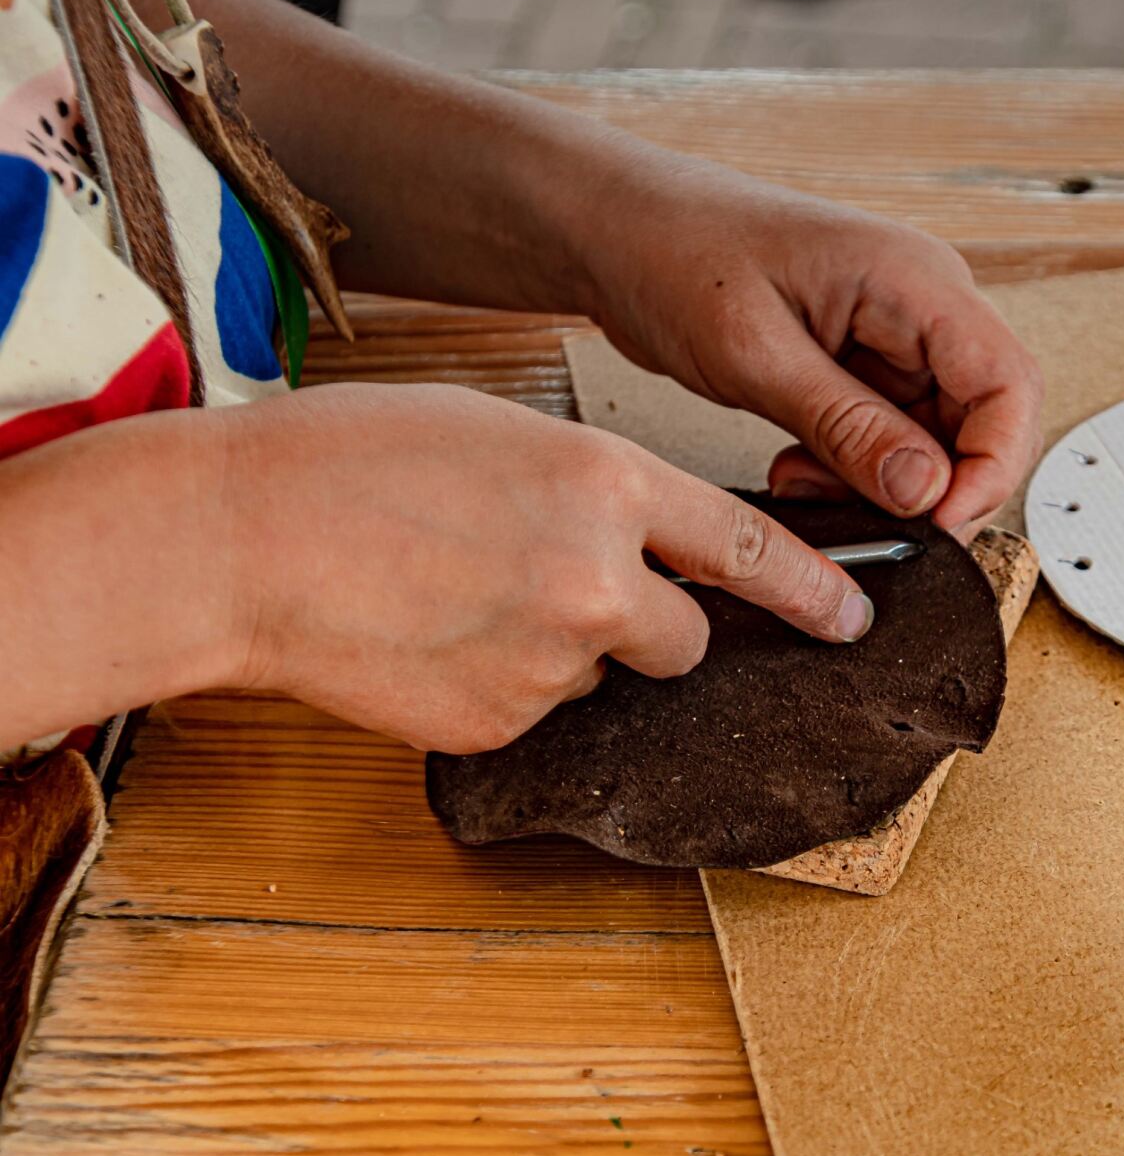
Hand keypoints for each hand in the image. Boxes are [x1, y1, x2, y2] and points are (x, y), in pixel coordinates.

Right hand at [214, 384, 874, 752]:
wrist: (238, 538)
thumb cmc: (351, 459)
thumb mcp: (502, 432)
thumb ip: (594, 489)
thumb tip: (646, 539)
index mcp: (606, 482)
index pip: (748, 549)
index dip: (814, 589)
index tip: (853, 616)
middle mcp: (598, 578)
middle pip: (690, 638)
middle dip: (656, 627)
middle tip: (575, 593)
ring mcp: (550, 660)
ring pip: (605, 673)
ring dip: (568, 650)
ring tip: (468, 599)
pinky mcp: (500, 723)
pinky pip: (537, 708)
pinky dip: (503, 683)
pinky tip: (436, 639)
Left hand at [580, 156, 1043, 537]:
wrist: (617, 227)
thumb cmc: (674, 252)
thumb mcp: (754, 352)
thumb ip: (847, 425)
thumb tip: (927, 491)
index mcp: (913, 278)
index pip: (1009, 384)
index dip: (990, 467)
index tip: (938, 525)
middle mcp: (922, 305)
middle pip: (984, 420)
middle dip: (930, 487)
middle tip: (859, 518)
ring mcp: (897, 335)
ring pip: (936, 440)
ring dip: (882, 485)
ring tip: (802, 484)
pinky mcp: (865, 364)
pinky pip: (890, 438)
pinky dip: (852, 472)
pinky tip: (797, 469)